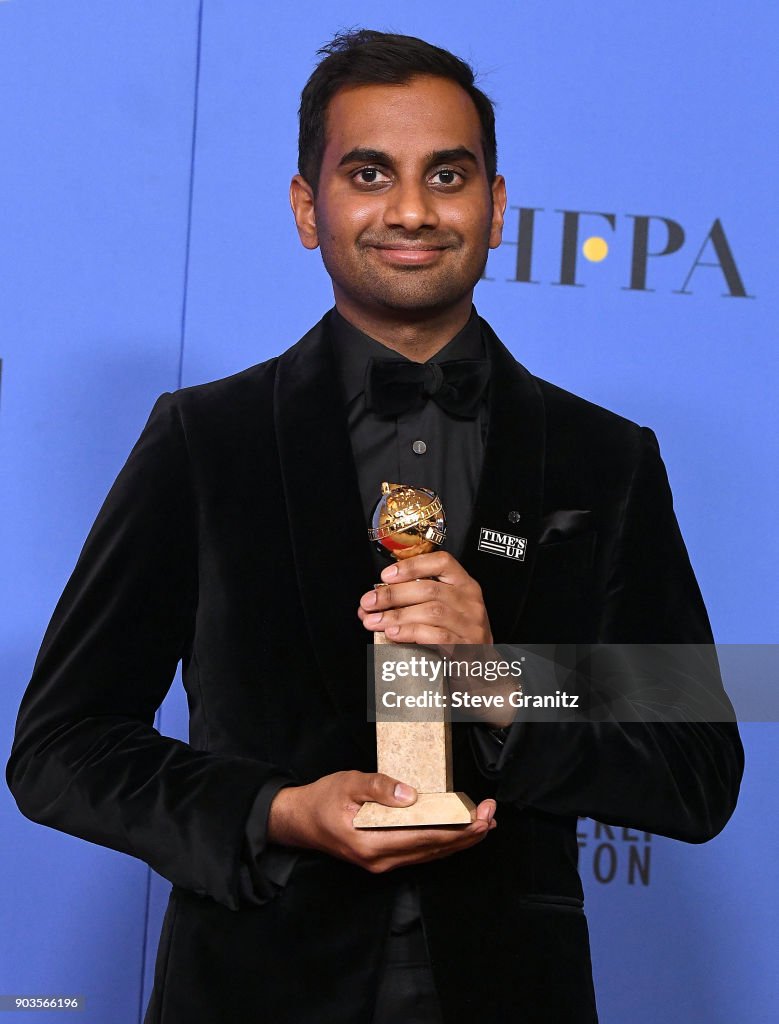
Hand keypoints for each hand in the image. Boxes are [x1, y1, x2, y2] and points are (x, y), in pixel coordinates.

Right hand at [267, 770, 495, 872]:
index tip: (480, 816)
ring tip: (484, 823)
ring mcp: (383, 863)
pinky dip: (442, 841)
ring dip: (459, 839)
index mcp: (372, 844)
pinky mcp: (383, 858)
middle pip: (434, 849)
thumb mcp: (348, 783)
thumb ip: (378, 788)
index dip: (457, 828)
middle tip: (492, 815)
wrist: (299, 821)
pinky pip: (419, 851)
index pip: (425, 837)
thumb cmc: (322, 800)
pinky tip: (456, 832)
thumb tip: (410, 795)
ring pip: (430, 853)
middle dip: (467, 834)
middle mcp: (381, 860)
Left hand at [358, 551, 492, 646]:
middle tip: (369, 602)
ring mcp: (471, 625)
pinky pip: (437, 636)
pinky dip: (411, 633)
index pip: (442, 562)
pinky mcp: (467, 647)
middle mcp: (470, 601)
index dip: (412, 565)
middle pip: (429, 589)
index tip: (386, 575)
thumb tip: (375, 602)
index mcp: (464, 585)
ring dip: (397, 615)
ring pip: (431, 612)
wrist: (481, 670)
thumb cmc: (458, 636)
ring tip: (374, 621)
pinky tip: (394, 634)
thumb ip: (414, 601)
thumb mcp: (444, 610)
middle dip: (393, 594)